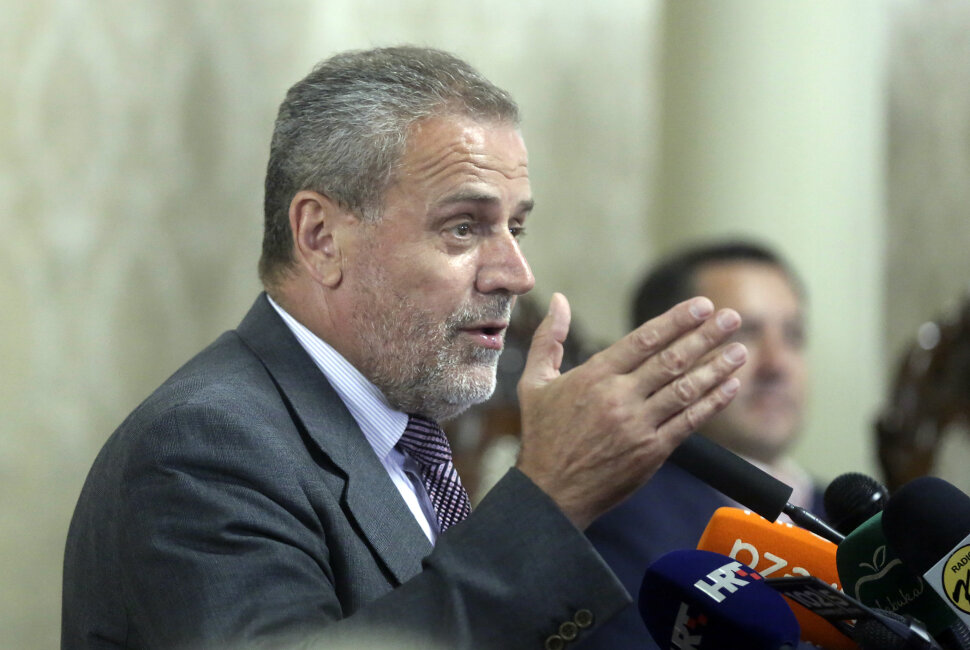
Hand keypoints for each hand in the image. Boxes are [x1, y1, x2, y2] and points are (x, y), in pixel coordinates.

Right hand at [514, 292, 745, 528]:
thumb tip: (558, 300)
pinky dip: (712, 402)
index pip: (644, 339)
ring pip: (685, 389)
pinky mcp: (652, 452)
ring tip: (740, 350)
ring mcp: (638, 425)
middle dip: (706, 336)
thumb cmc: (542, 435)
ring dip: (716, 367)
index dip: (676, 320)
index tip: (702, 306)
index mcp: (594, 376)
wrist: (550, 492)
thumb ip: (549, 339)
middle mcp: (619, 397)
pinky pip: (689, 422)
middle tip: (732, 317)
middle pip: (671, 360)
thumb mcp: (534, 382)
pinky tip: (730, 386)